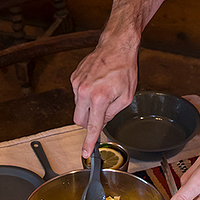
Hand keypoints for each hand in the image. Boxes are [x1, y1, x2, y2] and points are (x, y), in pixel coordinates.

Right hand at [70, 40, 137, 157]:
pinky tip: (97, 84)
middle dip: (89, 122)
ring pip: (78, 107)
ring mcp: (77, 84)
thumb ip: (112, 113)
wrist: (116, 46)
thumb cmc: (124, 69)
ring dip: (88, 106)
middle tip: (102, 113)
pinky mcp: (74, 77)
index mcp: (99, 99)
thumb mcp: (126, 96)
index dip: (89, 142)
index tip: (85, 153)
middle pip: (79, 120)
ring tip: (103, 92)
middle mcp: (84, 92)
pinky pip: (77, 94)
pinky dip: (86, 95)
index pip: (92, 126)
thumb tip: (102, 122)